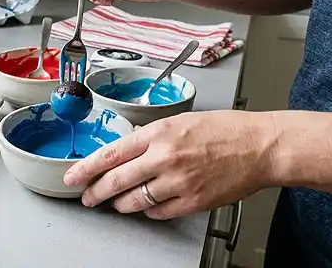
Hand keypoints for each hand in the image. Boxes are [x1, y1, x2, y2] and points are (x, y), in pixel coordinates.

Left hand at [62, 111, 275, 219]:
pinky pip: (158, 211)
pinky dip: (148, 210)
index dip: (85, 168)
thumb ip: (150, 135)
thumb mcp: (179, 121)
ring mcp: (179, 182)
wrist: (259, 146)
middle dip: (95, 192)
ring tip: (115, 202)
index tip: (72, 176)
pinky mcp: (193, 201)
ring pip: (134, 201)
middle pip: (116, 181)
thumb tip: (127, 148)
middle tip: (87, 197)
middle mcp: (165, 157)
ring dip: (119, 204)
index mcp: (159, 133)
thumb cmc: (224, 130)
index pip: (110, 154)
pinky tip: (148, 204)